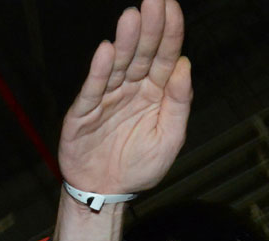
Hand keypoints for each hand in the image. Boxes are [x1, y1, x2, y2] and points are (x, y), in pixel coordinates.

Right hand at [58, 0, 191, 195]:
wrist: (105, 193)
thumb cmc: (138, 167)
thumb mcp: (169, 139)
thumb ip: (179, 104)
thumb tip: (184, 66)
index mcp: (155, 93)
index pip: (165, 56)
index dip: (169, 32)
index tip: (172, 8)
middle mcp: (132, 89)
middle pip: (143, 53)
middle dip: (149, 27)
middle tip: (154, 0)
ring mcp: (107, 98)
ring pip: (119, 65)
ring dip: (126, 42)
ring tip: (132, 18)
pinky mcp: (84, 113)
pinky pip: (93, 89)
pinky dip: (100, 71)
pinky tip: (107, 52)